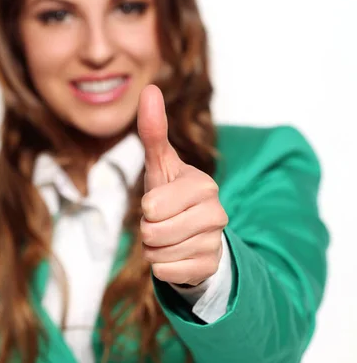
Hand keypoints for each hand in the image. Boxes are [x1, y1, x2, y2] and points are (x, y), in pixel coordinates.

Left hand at [137, 85, 228, 286]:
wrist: (193, 232)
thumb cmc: (172, 194)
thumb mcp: (160, 165)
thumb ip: (153, 130)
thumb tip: (149, 89)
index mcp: (203, 184)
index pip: (152, 206)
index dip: (147, 208)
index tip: (158, 203)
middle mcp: (217, 212)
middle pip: (153, 233)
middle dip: (148, 230)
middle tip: (162, 222)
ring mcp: (217, 241)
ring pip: (159, 254)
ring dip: (154, 249)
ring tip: (169, 236)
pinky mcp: (211, 266)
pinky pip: (167, 273)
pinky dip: (163, 267)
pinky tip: (177, 254)